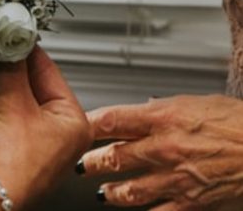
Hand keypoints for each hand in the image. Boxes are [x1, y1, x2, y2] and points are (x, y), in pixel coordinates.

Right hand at [0, 47, 91, 207]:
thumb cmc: (10, 164)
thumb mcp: (11, 102)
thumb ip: (12, 66)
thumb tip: (11, 39)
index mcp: (74, 122)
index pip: (50, 70)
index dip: (28, 49)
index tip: (13, 33)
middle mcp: (61, 134)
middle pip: (34, 84)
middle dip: (13, 66)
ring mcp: (39, 142)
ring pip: (19, 98)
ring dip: (3, 81)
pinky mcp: (18, 148)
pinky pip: (9, 113)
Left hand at [80, 95, 242, 209]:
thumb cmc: (237, 122)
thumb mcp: (196, 102)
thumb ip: (164, 108)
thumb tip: (144, 108)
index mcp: (163, 118)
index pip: (112, 120)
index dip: (89, 124)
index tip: (77, 127)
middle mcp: (164, 148)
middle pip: (114, 156)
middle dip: (92, 162)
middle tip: (80, 164)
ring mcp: (175, 178)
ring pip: (130, 189)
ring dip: (111, 192)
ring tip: (102, 192)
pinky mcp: (191, 202)